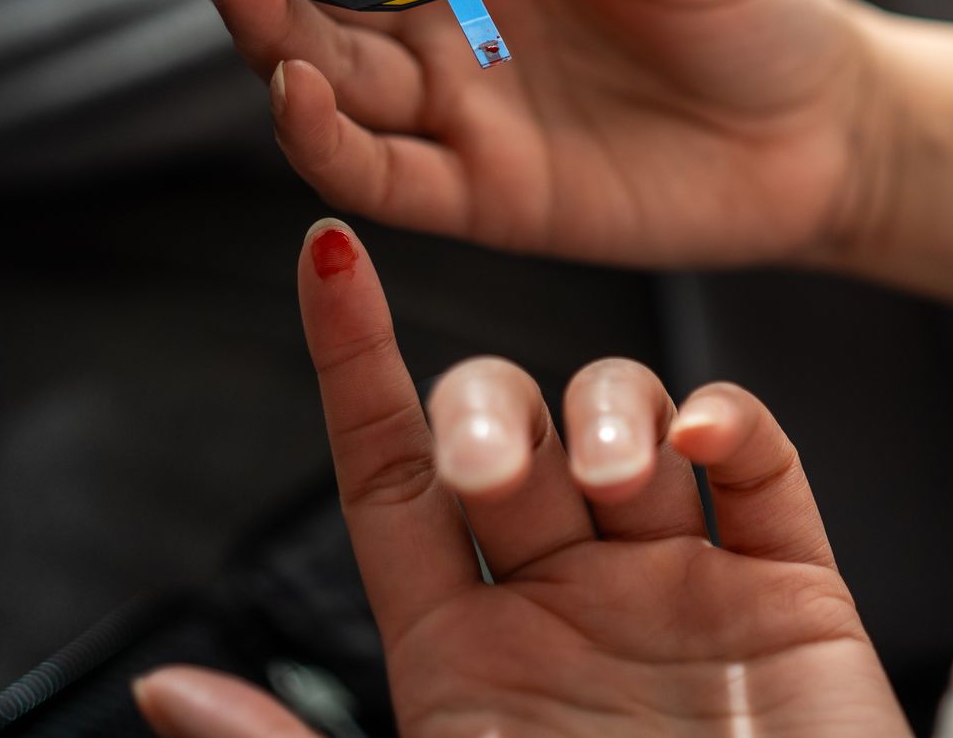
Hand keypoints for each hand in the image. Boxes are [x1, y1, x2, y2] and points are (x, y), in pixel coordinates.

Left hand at [132, 220, 909, 737]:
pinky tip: (699, 437)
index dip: (355, 364)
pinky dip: (730, 419)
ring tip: (610, 486)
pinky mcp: (788, 588)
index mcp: (463, 657)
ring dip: (606, 413)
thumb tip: (165, 693)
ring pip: (628, 419)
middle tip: (493, 472)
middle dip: (488, 408)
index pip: (389, 476)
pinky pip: (760, 466)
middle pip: (507, 429)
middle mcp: (567, 602)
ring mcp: (679, 585)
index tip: (326, 260)